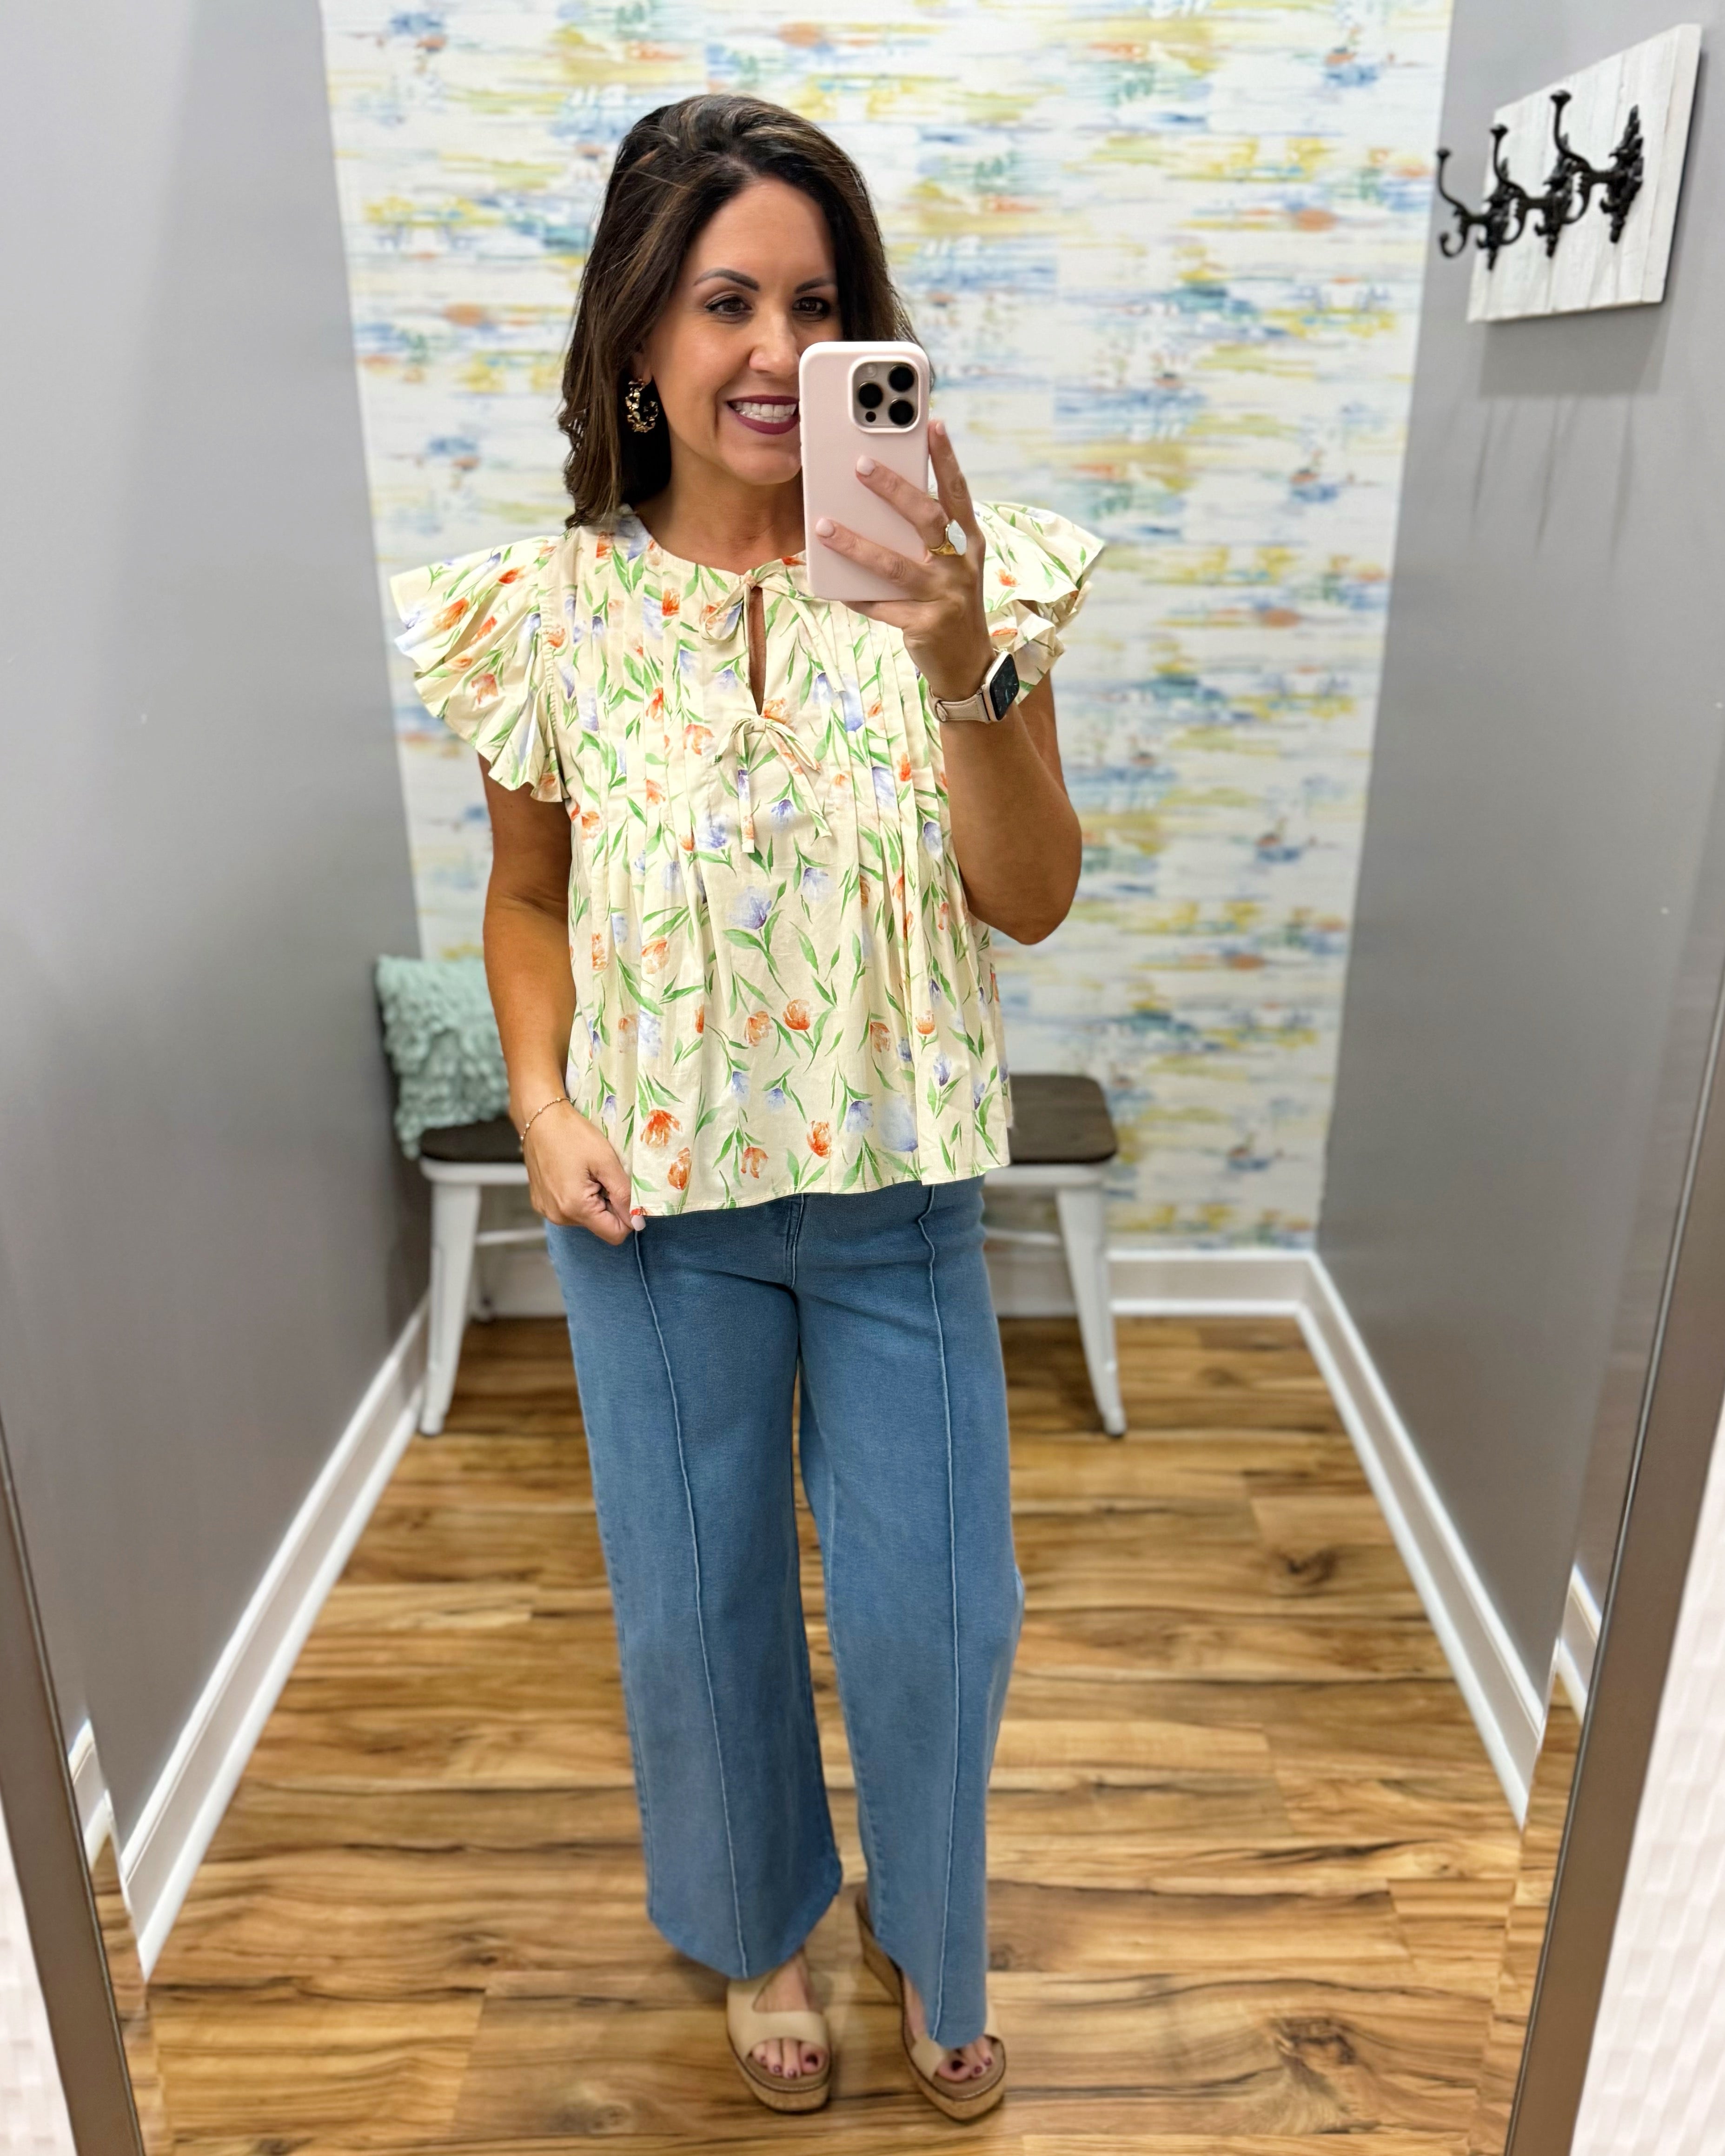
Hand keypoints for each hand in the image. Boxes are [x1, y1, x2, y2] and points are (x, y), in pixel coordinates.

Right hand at [522, 1102, 637, 1242]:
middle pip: (600, 1225)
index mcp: (575, 1208)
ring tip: (587, 1172)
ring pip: (586, 1217)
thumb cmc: (572, 1134)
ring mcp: (547, 1210)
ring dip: (594, 1199)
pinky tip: (573, 1174)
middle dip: (609, 1204)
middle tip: (602, 1175)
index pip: (614, 1234)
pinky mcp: (541, 1202)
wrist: (539, 1118)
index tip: (625, 1191)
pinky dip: (578, 1196)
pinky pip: (569, 1209)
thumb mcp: (606, 1162)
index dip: (627, 1216)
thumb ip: (624, 1194)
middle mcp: (558, 1216)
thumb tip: (638, 1222)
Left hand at [812, 418, 995, 704]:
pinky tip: (833, 586)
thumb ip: (926, 538)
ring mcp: (945, 597)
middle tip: (861, 465)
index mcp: (969, 544)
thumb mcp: (949, 567)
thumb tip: (877, 503)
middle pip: (928, 519)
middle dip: (894, 489)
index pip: (958, 493)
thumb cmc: (949, 604)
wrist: (967, 665)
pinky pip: (882, 607)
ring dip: (856, 544)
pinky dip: (856, 596)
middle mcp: (961, 567)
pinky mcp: (925, 626)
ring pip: (895, 565)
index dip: (947, 458)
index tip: (933, 424)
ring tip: (824, 526)